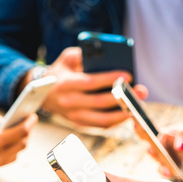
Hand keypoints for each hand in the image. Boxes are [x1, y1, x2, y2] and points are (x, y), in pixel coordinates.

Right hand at [0, 108, 37, 179]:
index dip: (29, 123)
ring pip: (13, 156)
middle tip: (25, 124)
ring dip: (17, 145)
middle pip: (20, 146)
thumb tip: (1, 121)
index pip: (20, 132)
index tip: (33, 117)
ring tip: (15, 134)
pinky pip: (1, 163)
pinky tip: (2, 145)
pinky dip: (5, 153)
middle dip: (26, 134)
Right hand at [23, 47, 146, 127]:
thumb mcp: (67, 59)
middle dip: (122, 98)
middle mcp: (69, 101)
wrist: (43, 94)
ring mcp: (73, 115)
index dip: (110, 80)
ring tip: (136, 107)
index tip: (128, 76)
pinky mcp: (79, 124)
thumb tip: (103, 54)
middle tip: (139, 92)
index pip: (91, 82)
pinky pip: (100, 126)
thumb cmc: (60, 73)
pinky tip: (126, 114)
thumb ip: (82, 54)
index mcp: (66, 83)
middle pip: (99, 103)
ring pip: (101, 120)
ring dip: (121, 115)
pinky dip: (115, 122)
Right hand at [141, 118, 182, 181]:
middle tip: (157, 156)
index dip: (144, 139)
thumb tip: (179, 146)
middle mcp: (164, 154)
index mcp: (162, 140)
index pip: (148, 139)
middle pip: (156, 157)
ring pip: (166, 171)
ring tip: (171, 172)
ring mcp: (173, 166)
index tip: (147, 143)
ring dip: (168, 172)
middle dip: (156, 158)